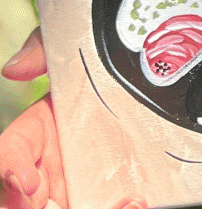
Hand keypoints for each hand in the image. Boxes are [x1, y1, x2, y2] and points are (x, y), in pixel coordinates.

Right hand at [0, 28, 144, 208]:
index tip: (27, 182)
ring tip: (124, 203)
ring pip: (71, 206)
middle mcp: (52, 163)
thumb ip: (44, 51)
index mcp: (36, 131)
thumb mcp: (75, 46)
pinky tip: (139, 201)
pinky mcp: (115, 186)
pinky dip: (119, 208)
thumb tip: (13, 68)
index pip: (9, 154)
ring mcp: (83, 178)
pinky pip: (108, 205)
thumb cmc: (101, 58)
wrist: (150, 65)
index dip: (9, 172)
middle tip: (69, 207)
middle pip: (29, 200)